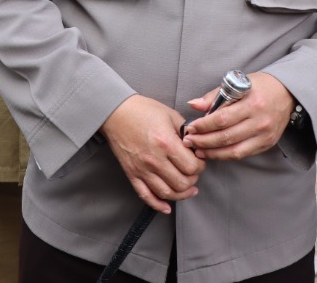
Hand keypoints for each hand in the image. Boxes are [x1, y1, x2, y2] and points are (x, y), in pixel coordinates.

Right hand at [100, 94, 203, 213]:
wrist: (116, 112)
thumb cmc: (143, 110)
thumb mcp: (170, 114)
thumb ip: (186, 132)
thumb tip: (198, 145)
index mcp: (166, 143)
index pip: (192, 166)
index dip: (200, 165)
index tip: (199, 160)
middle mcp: (154, 159)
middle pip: (182, 183)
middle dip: (193, 179)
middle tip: (194, 172)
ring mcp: (142, 169)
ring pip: (167, 193)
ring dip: (181, 194)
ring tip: (188, 189)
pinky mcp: (132, 174)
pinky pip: (146, 196)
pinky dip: (158, 205)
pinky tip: (167, 206)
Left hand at [182, 72, 294, 161]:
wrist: (286, 93)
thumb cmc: (259, 86)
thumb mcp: (238, 84)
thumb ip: (214, 96)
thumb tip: (193, 105)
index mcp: (253, 103)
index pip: (222, 119)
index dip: (203, 126)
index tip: (190, 128)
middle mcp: (260, 121)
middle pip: (226, 137)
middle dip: (203, 141)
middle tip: (188, 141)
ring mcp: (265, 135)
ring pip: (233, 150)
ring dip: (212, 152)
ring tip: (198, 150)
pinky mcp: (267, 144)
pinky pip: (242, 154)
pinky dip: (225, 155)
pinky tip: (213, 153)